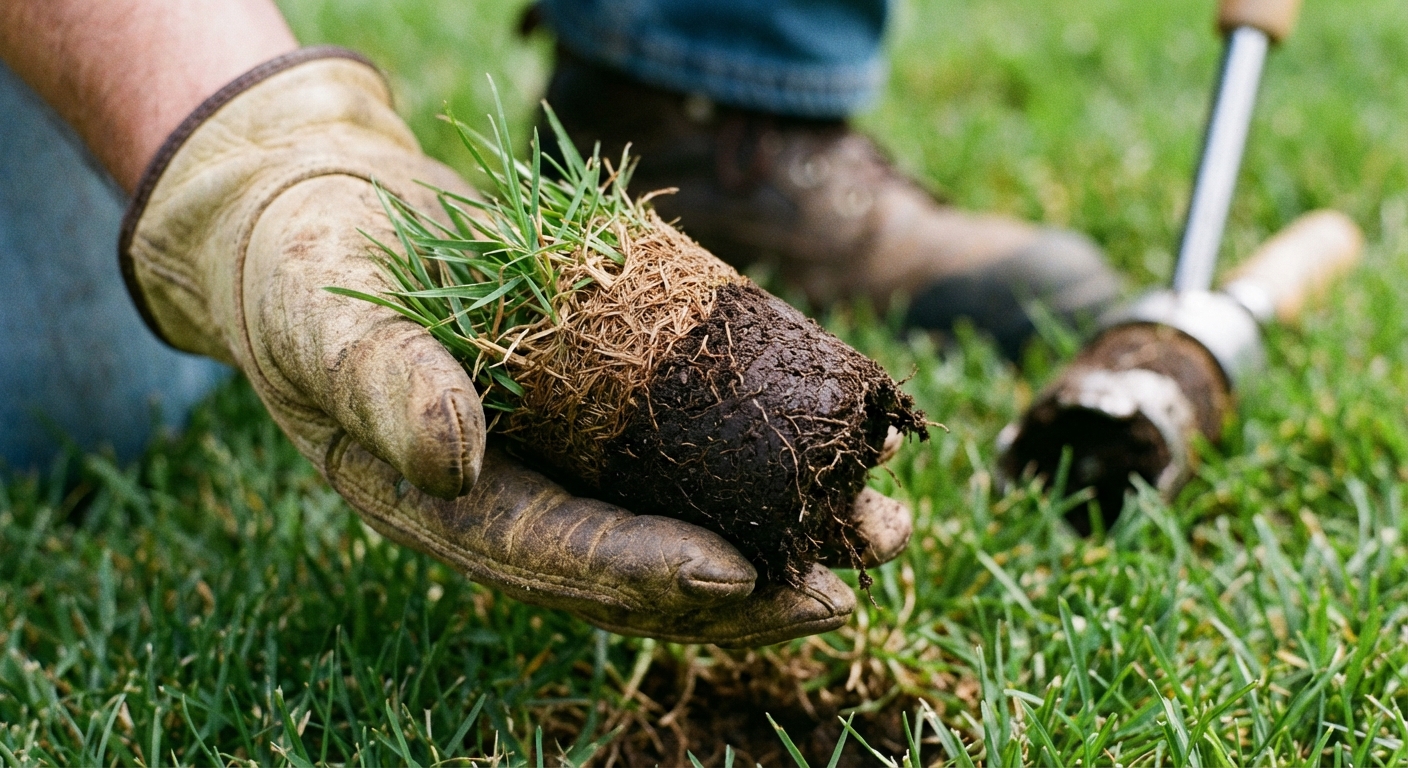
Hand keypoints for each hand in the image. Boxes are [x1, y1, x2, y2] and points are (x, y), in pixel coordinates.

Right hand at [122, 49, 912, 645]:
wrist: (335, 222)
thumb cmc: (312, 277)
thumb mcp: (326, 324)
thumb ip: (382, 386)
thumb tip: (456, 457)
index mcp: (444, 508)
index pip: (553, 556)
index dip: (644, 572)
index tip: (737, 577)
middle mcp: (517, 497)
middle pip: (638, 564)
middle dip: (743, 588)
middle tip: (840, 593)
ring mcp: (567, 454)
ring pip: (681, 515)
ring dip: (781, 533)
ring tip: (879, 535)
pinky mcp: (606, 402)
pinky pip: (688, 445)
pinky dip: (761, 455)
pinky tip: (840, 450)